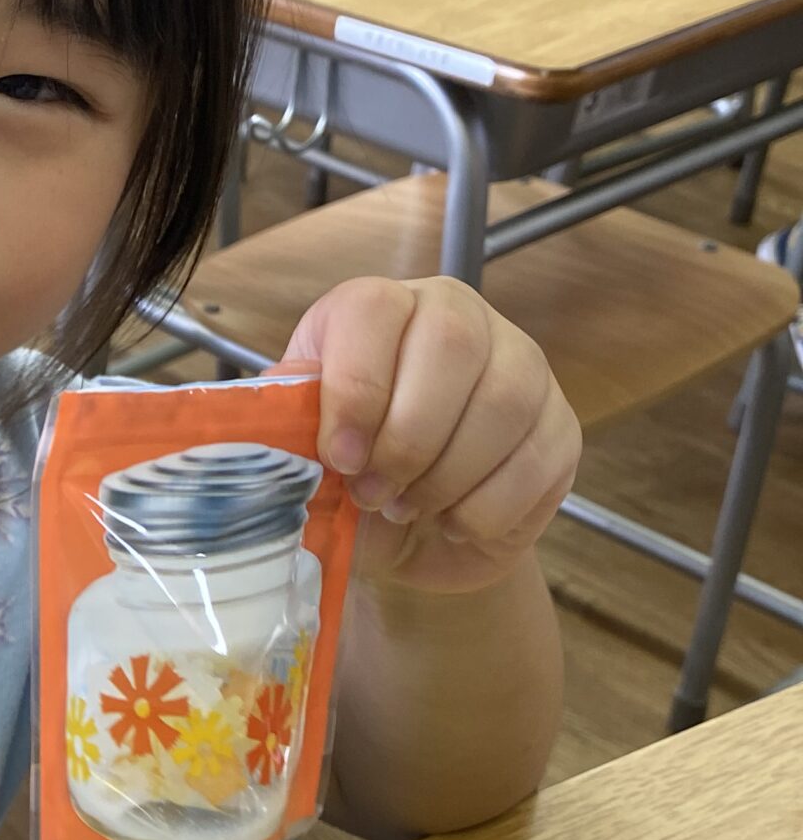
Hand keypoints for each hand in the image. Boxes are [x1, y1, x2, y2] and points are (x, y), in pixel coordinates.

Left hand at [283, 277, 579, 598]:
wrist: (411, 531)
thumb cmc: (349, 475)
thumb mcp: (305, 450)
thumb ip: (290, 433)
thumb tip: (278, 441)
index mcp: (383, 309)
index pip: (375, 310)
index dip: (355, 386)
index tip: (337, 457)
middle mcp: (460, 317)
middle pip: (452, 345)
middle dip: (406, 437)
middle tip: (372, 492)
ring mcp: (522, 366)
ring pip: (503, 404)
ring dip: (444, 476)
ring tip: (405, 507)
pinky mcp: (560, 426)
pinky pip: (534, 463)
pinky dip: (482, 510)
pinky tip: (450, 520)